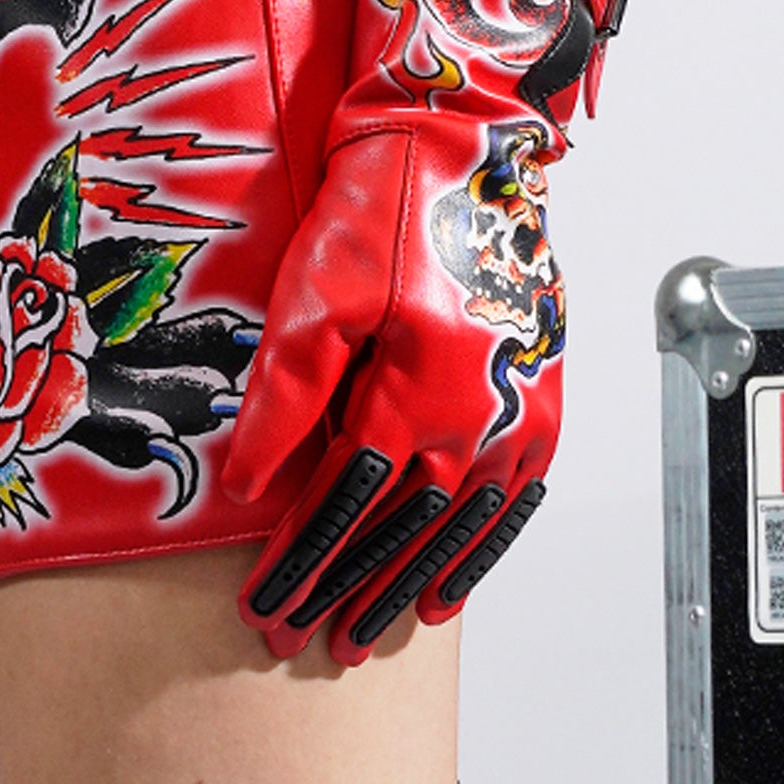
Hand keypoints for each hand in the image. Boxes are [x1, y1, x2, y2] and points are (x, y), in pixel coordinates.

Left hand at [222, 111, 562, 661]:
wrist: (464, 144)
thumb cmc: (387, 200)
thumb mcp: (319, 287)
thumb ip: (286, 392)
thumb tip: (247, 484)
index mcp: (420, 390)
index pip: (347, 507)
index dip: (301, 564)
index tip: (261, 608)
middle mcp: (479, 415)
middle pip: (401, 533)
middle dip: (343, 591)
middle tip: (293, 640)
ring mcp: (517, 412)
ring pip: (456, 531)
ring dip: (405, 588)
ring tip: (360, 635)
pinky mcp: (536, 396)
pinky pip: (509, 502)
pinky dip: (476, 554)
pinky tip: (447, 591)